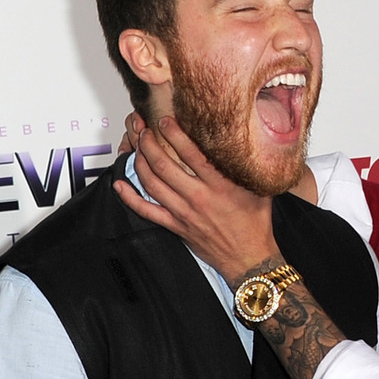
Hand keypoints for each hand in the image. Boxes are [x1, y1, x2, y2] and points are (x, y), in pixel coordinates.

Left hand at [113, 116, 277, 281]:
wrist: (249, 257)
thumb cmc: (255, 223)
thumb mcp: (259, 189)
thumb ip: (248, 167)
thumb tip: (245, 144)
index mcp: (221, 186)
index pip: (191, 154)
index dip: (174, 134)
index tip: (166, 121)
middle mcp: (199, 197)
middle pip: (164, 166)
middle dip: (149, 144)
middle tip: (145, 132)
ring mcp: (184, 213)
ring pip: (152, 184)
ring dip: (140, 163)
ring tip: (137, 148)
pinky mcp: (176, 226)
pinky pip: (146, 211)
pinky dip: (129, 198)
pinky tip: (120, 186)